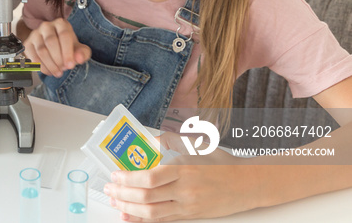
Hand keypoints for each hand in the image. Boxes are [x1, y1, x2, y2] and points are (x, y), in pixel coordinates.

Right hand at [23, 18, 90, 76]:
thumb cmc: (67, 47)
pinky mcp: (28, 43)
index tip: (70, 65)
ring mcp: (35, 34)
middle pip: (51, 42)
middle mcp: (47, 26)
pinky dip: (41, 67)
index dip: (67, 52)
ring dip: (50, 65)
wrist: (53, 48)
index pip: (64, 35)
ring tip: (57, 72)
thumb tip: (79, 58)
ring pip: (41, 50)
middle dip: (58, 59)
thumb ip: (83, 53)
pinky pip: (33, 56)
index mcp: (61, 24)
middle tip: (63, 69)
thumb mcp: (79, 49)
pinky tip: (48, 71)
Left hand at [103, 133, 257, 220]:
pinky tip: (131, 216)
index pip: (150, 177)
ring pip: (152, 212)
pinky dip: (143, 220)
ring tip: (115, 203)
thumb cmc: (221, 162)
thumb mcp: (196, 145)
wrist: (247, 183)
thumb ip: (170, 142)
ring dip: (130, 208)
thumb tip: (149, 142)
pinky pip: (163, 220)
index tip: (115, 175)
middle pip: (147, 196)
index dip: (129, 178)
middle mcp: (185, 189)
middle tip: (109, 189)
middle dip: (123, 194)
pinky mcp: (190, 215)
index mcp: (184, 169)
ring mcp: (188, 205)